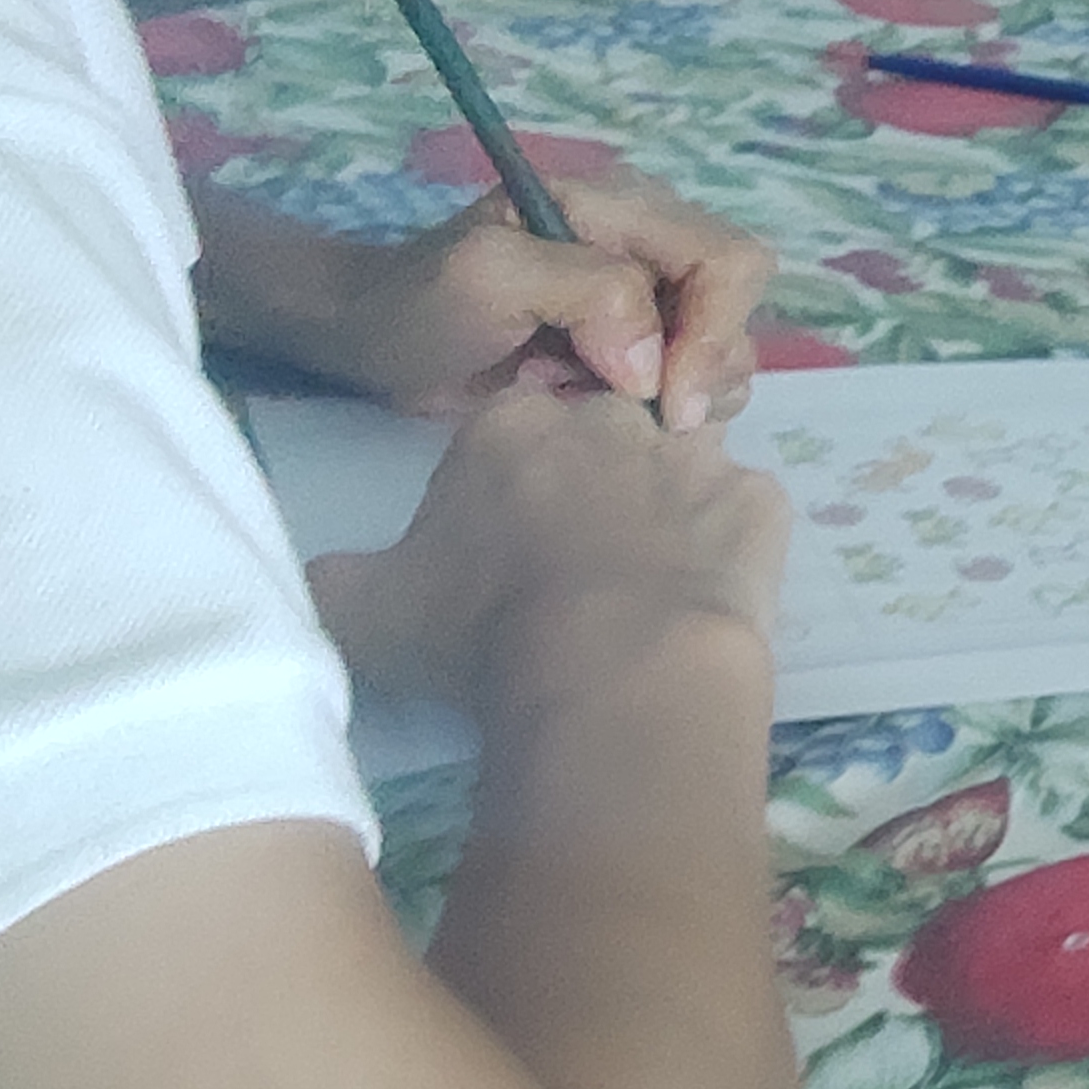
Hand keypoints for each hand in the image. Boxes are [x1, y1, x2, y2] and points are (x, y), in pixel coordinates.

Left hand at [205, 172, 776, 429]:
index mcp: (624, 205)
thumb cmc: (418, 302)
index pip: (729, 261)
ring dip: (671, 394)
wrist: (373, 342)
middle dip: (699, 369)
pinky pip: (689, 382)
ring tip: (588, 402)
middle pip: (736, 307)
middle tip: (638, 417)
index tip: (668, 402)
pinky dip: (655, 411)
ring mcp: (649, 297)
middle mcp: (652, 243)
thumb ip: (587, 292)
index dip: (715, 333)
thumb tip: (653, 363)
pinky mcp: (637, 346)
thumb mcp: (487, 277)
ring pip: (723, 351)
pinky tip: (591, 409)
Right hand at [306, 380, 790, 728]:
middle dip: (588, 495)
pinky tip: (706, 605)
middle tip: (577, 579)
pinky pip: (744, 520)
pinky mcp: (763, 503)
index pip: (503, 440)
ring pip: (679, 475)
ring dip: (665, 518)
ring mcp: (696, 455)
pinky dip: (728, 555)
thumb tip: (325, 575)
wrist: (614, 670)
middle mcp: (608, 418)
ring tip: (648, 597)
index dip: (502, 500)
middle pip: (598, 446)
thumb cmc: (477, 633)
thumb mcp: (362, 611)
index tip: (501, 559)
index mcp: (506, 424)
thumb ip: (337, 578)